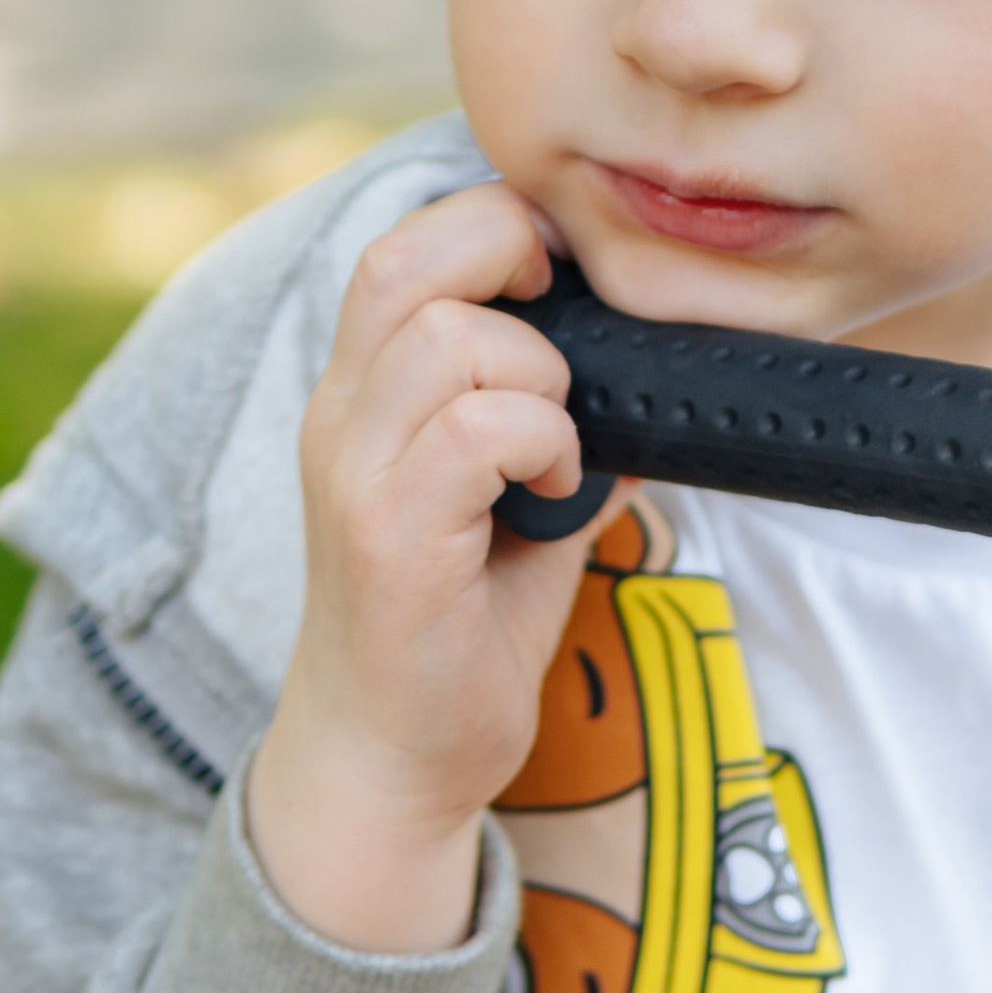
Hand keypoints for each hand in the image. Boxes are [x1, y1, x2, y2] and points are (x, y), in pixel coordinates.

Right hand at [249, 181, 609, 953]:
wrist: (389, 763)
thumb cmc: (458, 628)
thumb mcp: (514, 497)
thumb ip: (556, 418)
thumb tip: (649, 367)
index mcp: (364, 393)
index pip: (403, 245)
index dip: (493, 229)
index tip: (564, 283)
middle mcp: (342, 418)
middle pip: (405, 261)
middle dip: (510, 263)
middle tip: (567, 341)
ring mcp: (356, 475)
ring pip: (449, 339)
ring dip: (536, 376)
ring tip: (556, 445)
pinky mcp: (387, 539)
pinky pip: (473, 430)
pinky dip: (540, 442)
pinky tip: (552, 492)